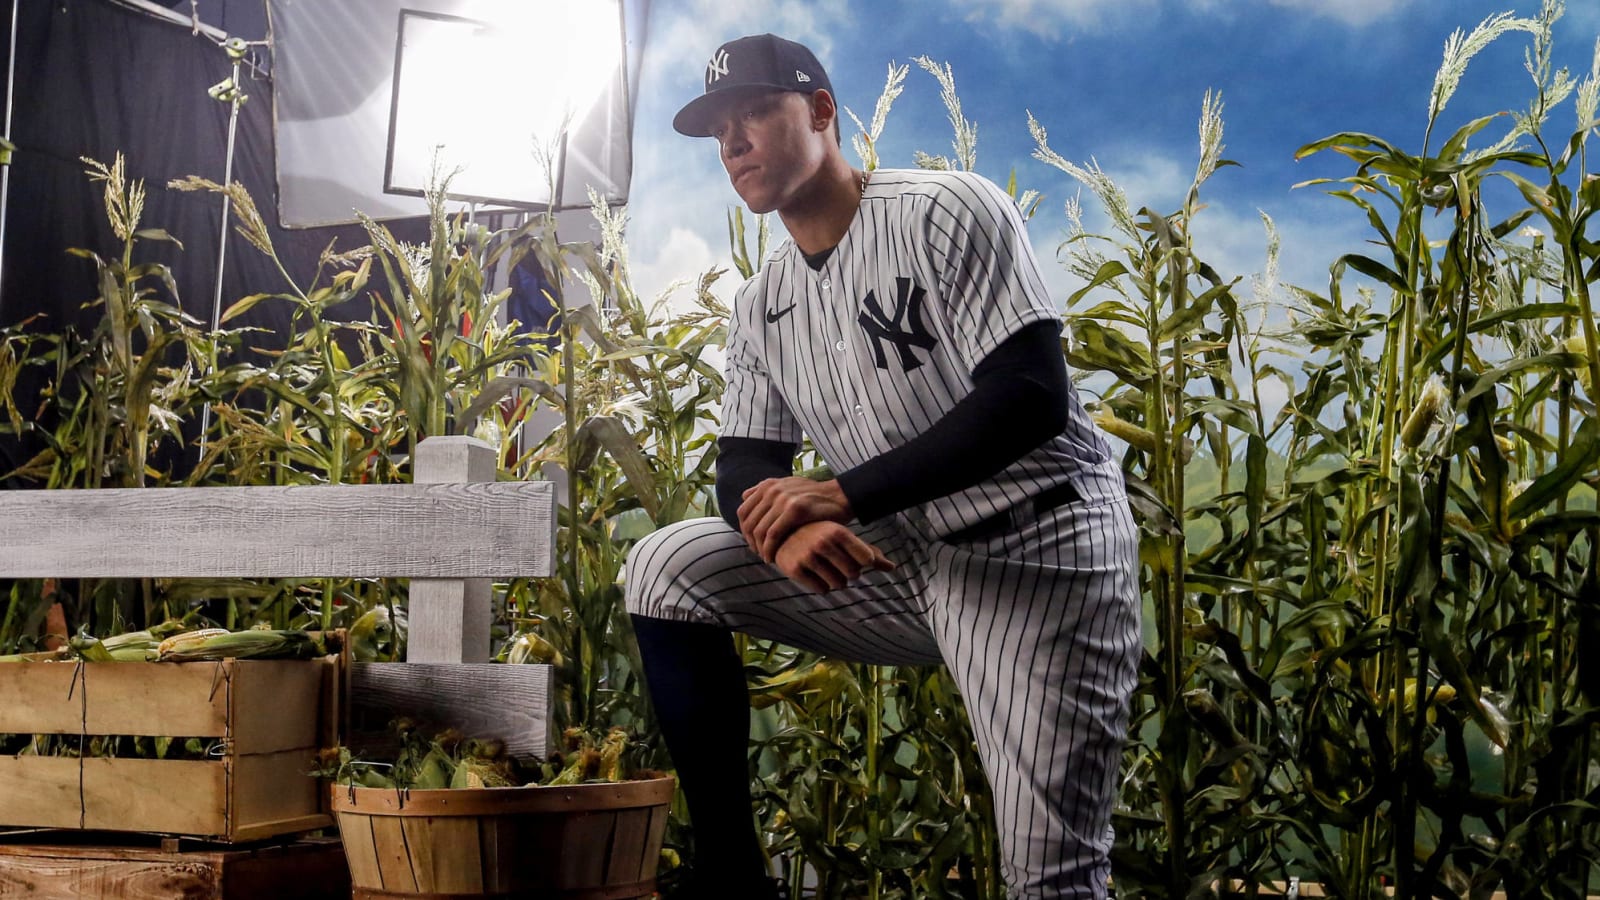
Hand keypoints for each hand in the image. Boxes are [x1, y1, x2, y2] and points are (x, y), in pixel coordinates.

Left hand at [738, 477, 852, 562]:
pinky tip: (772, 558)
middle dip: (751, 542)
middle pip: (749, 523)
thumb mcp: (788, 486)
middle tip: (758, 554)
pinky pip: (773, 535)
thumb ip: (766, 490)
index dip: (744, 531)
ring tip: (766, 558)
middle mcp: (772, 490)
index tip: (753, 543)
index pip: (743, 512)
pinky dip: (769, 550)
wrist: (840, 496)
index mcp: (767, 485)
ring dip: (759, 549)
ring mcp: (782, 499)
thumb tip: (744, 495)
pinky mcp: (794, 510)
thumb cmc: (814, 496)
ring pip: (759, 531)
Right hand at [773, 521, 894, 592]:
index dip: (861, 562)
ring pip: (838, 584)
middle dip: (847, 573)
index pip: (867, 559)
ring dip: (834, 581)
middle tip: (834, 562)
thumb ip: (870, 553)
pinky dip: (820, 586)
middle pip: (853, 574)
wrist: (783, 534)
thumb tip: (892, 568)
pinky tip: (812, 573)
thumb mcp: (845, 539)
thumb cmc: (823, 536)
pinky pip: (821, 590)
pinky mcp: (794, 569)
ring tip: (823, 567)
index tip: (851, 554)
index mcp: (838, 531)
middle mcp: (823, 542)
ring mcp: (808, 555)